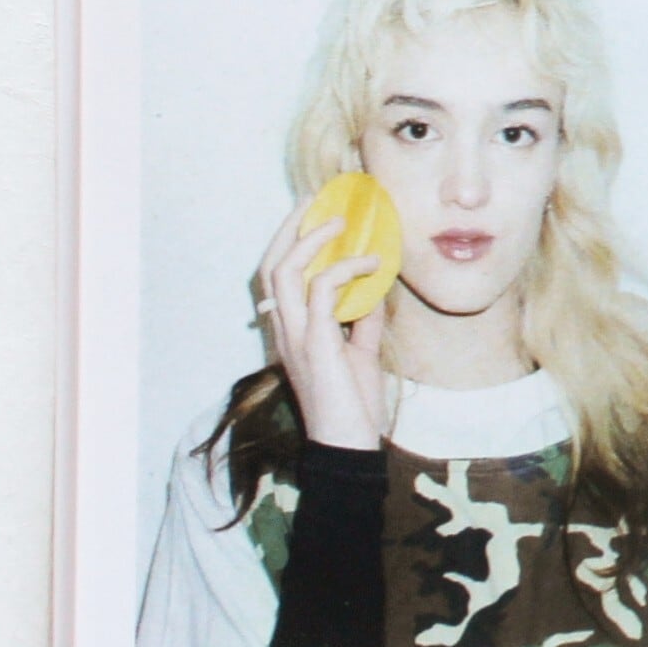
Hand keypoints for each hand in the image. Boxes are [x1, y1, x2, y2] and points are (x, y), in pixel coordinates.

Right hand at [254, 202, 390, 453]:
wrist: (349, 446)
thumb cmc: (352, 407)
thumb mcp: (360, 356)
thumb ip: (362, 323)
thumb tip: (375, 291)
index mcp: (292, 331)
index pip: (277, 275)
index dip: (290, 241)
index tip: (315, 214)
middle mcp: (286, 330)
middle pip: (271, 264)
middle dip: (291, 227)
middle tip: (317, 201)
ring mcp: (296, 336)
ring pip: (284, 270)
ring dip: (313, 240)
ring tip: (342, 222)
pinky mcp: (315, 343)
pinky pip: (321, 291)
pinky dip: (346, 270)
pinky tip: (372, 264)